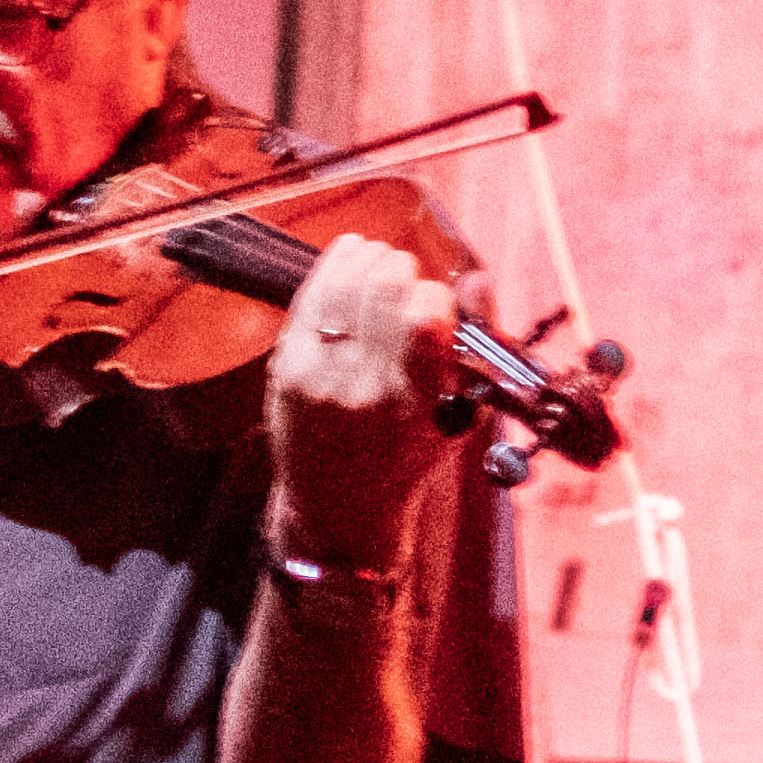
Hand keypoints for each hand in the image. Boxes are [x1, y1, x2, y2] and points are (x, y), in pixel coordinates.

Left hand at [266, 230, 459, 565]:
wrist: (338, 504)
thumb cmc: (406, 457)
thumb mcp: (456, 416)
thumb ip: (473, 347)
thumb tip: (477, 280)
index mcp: (416, 405)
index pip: (426, 316)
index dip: (436, 296)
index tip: (435, 306)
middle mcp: (364, 389)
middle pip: (384, 286)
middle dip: (402, 270)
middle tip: (406, 280)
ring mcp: (318, 377)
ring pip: (344, 282)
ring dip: (369, 259)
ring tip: (379, 263)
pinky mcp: (285, 368)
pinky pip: (310, 296)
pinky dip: (334, 267)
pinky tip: (350, 257)